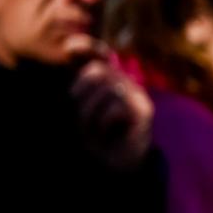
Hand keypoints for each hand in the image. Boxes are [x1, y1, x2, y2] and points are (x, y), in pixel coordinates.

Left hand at [72, 52, 153, 171]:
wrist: (118, 166)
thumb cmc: (95, 137)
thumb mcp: (80, 111)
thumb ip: (77, 90)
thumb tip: (68, 57)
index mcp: (109, 79)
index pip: (97, 55)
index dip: (85, 46)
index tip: (70, 49)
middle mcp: (126, 83)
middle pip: (98, 70)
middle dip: (80, 91)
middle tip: (75, 114)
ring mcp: (137, 95)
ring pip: (107, 88)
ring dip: (89, 111)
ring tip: (89, 129)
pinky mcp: (144, 111)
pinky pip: (117, 105)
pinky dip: (103, 121)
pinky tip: (104, 133)